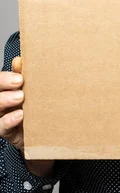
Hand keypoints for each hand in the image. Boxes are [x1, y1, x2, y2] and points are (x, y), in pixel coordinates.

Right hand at [0, 57, 54, 177]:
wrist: (42, 132)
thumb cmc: (34, 107)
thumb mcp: (30, 90)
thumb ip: (23, 76)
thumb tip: (19, 60)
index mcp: (5, 90)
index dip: (4, 78)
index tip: (19, 75)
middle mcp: (1, 103)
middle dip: (3, 83)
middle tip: (19, 82)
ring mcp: (2, 117)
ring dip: (5, 100)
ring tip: (20, 97)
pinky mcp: (7, 132)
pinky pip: (2, 127)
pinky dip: (9, 120)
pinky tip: (20, 115)